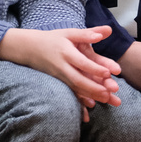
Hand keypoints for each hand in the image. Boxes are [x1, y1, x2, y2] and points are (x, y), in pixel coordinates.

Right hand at [0, 26, 120, 108]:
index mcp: (66, 53)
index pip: (82, 62)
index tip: (109, 73)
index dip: (95, 68)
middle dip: (95, 88)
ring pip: (76, 89)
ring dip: (91, 96)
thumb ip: (88, 33)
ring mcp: (59, 77)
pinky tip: (88, 111)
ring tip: (107, 100)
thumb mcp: (70, 33)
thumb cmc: (53, 39)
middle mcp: (62, 67)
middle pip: (79, 80)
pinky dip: (78, 103)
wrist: (30, 49)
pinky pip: (69, 94)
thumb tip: (107, 31)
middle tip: (110, 93)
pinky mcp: (58, 84)